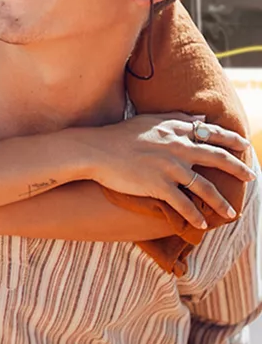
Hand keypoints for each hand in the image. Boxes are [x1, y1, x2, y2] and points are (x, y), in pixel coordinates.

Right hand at [83, 113, 253, 227]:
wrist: (96, 150)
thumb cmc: (121, 134)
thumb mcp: (151, 120)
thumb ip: (178, 118)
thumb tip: (203, 118)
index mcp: (175, 128)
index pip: (211, 133)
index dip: (231, 140)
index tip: (245, 146)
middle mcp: (177, 146)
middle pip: (216, 157)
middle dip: (237, 168)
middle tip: (251, 176)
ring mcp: (169, 166)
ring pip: (204, 186)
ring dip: (220, 201)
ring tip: (231, 212)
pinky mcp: (158, 184)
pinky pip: (183, 203)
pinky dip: (194, 215)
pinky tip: (201, 224)